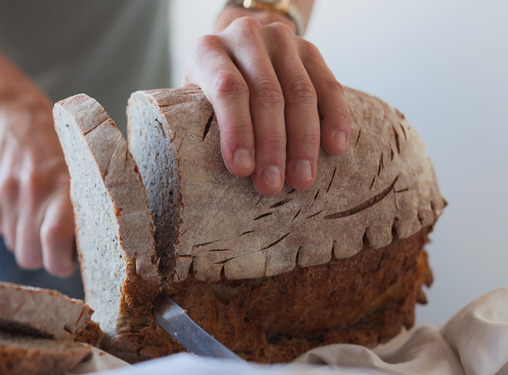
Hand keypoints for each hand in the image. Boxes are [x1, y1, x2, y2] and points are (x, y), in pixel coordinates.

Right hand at [0, 84, 76, 276]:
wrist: (15, 112)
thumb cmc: (60, 146)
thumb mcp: (81, 170)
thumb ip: (80, 208)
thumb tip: (80, 252)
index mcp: (62, 184)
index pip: (55, 240)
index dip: (61, 262)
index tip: (67, 262)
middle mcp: (31, 189)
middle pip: (29, 255)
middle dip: (42, 257)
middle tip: (54, 245)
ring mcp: (3, 190)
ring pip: (14, 244)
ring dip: (27, 239)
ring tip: (39, 215)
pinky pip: (1, 227)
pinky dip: (13, 222)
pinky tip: (22, 199)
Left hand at [182, 15, 351, 195]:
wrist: (235, 50)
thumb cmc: (206, 90)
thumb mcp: (192, 101)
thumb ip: (201, 123)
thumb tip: (213, 174)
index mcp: (209, 50)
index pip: (228, 89)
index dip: (237, 130)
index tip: (242, 170)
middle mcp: (245, 36)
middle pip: (267, 93)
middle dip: (271, 145)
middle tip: (272, 185)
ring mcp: (281, 40)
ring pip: (300, 92)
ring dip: (303, 141)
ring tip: (302, 179)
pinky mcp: (309, 49)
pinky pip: (329, 86)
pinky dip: (335, 118)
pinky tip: (335, 148)